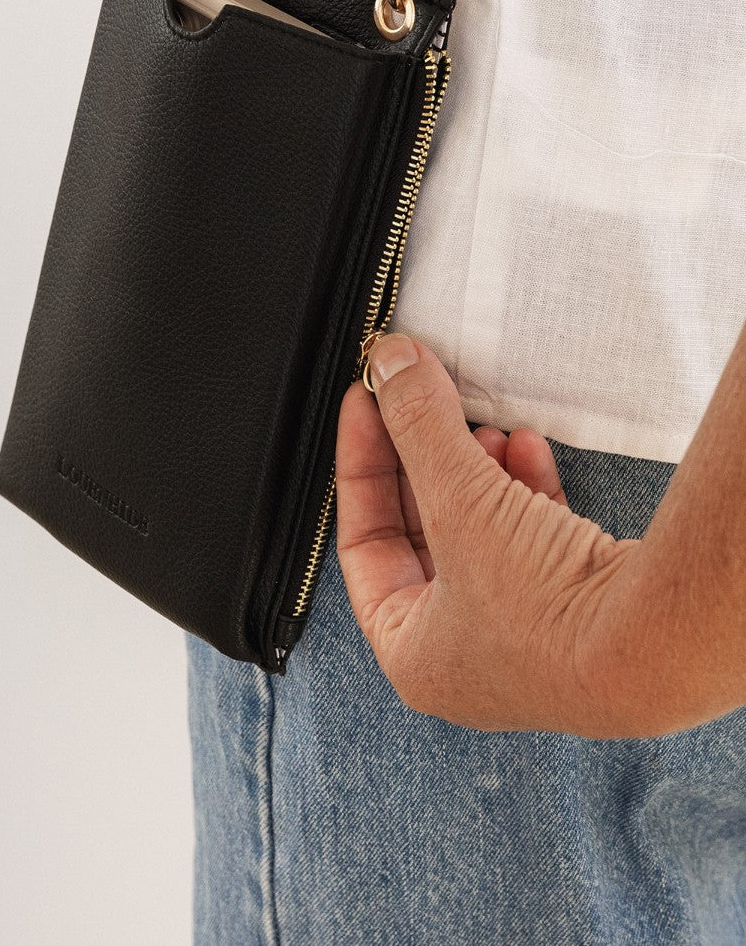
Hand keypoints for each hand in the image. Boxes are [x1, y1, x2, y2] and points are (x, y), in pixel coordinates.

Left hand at [336, 332, 641, 734]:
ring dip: (476, 468)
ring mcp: (524, 633)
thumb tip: (390, 364)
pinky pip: (531, 534)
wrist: (658, 644)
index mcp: (414, 654)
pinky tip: (528, 447)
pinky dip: (524, 487)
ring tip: (484, 425)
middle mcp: (465, 653)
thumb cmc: (544, 613)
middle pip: (420, 530)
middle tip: (417, 398)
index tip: (367, 402)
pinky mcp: (574, 605)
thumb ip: (417, 427)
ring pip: (478, 528)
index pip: (362, 543)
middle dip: (423, 459)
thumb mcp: (458, 503)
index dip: (360, 463)